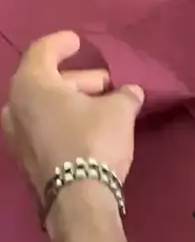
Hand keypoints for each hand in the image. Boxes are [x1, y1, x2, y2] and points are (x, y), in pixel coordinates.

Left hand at [1, 31, 143, 199]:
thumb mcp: (119, 111)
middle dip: (78, 80)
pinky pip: (43, 129)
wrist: (78, 200)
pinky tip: (89, 129)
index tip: (79, 41)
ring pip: (44, 108)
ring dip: (72, 103)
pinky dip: (63, 122)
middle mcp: (15, 107)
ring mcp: (16, 137)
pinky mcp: (25, 160)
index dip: (63, 43)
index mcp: (32, 85)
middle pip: (46, 82)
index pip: (43, 51)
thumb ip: (125, 95)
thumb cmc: (94, 142)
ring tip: (102, 107)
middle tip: (106, 84)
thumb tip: (132, 92)